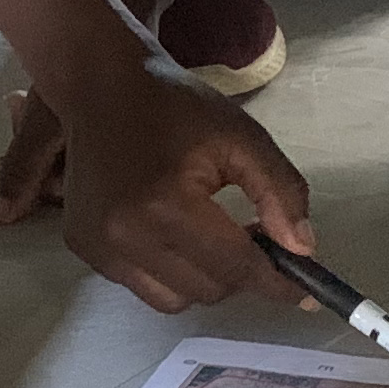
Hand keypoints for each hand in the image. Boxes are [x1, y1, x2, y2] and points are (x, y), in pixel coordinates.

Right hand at [0, 63, 313, 311]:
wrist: (101, 88)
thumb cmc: (176, 107)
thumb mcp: (242, 137)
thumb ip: (280, 191)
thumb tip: (303, 250)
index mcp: (167, 204)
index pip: (236, 266)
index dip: (276, 281)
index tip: (304, 290)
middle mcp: (126, 235)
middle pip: (208, 289)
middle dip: (238, 272)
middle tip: (249, 235)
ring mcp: (99, 246)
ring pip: (174, 299)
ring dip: (202, 279)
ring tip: (209, 237)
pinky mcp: (83, 249)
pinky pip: (141, 286)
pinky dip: (167, 273)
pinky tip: (170, 233)